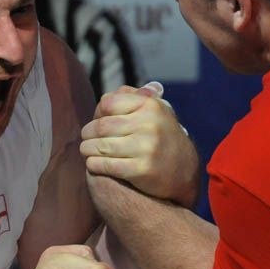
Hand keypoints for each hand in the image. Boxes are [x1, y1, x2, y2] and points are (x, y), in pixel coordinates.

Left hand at [80, 84, 199, 206]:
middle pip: (101, 126)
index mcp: (150, 106)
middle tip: (86, 138)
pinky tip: (92, 164)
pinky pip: (106, 165)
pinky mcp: (141, 170)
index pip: (108, 103)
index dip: (97, 113)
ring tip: (86, 150)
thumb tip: (104, 98)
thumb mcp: (153, 112)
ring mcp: (146, 148)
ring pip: (101, 146)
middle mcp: (149, 125)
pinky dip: (94, 164)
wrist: (183, 170)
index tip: (96, 121)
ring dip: (87, 149)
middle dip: (88, 133)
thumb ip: (130, 100)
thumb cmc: (160, 136)